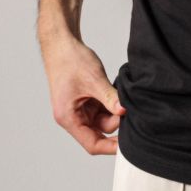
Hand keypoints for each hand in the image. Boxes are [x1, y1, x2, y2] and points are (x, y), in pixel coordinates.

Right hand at [41, 34, 125, 154]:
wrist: (61, 43)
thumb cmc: (71, 60)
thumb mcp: (94, 80)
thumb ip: (109, 97)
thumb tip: (125, 111)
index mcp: (68, 117)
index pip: (92, 143)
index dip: (111, 147)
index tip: (128, 145)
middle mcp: (72, 117)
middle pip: (99, 131)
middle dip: (115, 122)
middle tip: (129, 110)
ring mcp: (79, 108)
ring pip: (102, 119)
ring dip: (114, 111)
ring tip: (122, 97)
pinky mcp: (85, 100)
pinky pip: (101, 108)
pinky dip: (111, 103)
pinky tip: (117, 93)